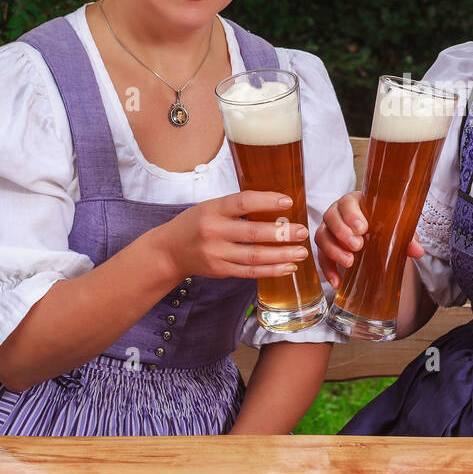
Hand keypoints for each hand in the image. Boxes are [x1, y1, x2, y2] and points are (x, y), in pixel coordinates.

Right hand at [156, 191, 309, 279]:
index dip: (267, 201)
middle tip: (302, 231)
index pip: (243, 202)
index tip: (288, 202)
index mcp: (213, 209)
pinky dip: (271, 270)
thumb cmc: (196, 224)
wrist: (170, 250)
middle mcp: (214, 231)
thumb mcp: (211, 207)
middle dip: (282, 233)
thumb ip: (238, 206)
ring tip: (302, 252)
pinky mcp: (220, 270)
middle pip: (253, 233)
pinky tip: (288, 267)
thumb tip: (277, 204)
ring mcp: (217, 254)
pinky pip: (250, 272)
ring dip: (281, 255)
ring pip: (255, 256)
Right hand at [316, 190, 423, 287]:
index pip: (347, 202)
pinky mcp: (326, 247)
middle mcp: (338, 213)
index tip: (362, 228)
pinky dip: (328, 270)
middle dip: (342, 232)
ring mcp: (329, 230)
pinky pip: (321, 257)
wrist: (377, 236)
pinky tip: (337, 282)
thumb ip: (407, 237)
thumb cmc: (385, 225)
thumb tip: (417, 251)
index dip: (351, 214)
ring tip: (349, 263)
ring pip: (322, 236)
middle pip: (330, 217)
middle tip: (358, 246)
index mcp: (356, 202)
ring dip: (333, 250)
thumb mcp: (397, 228)